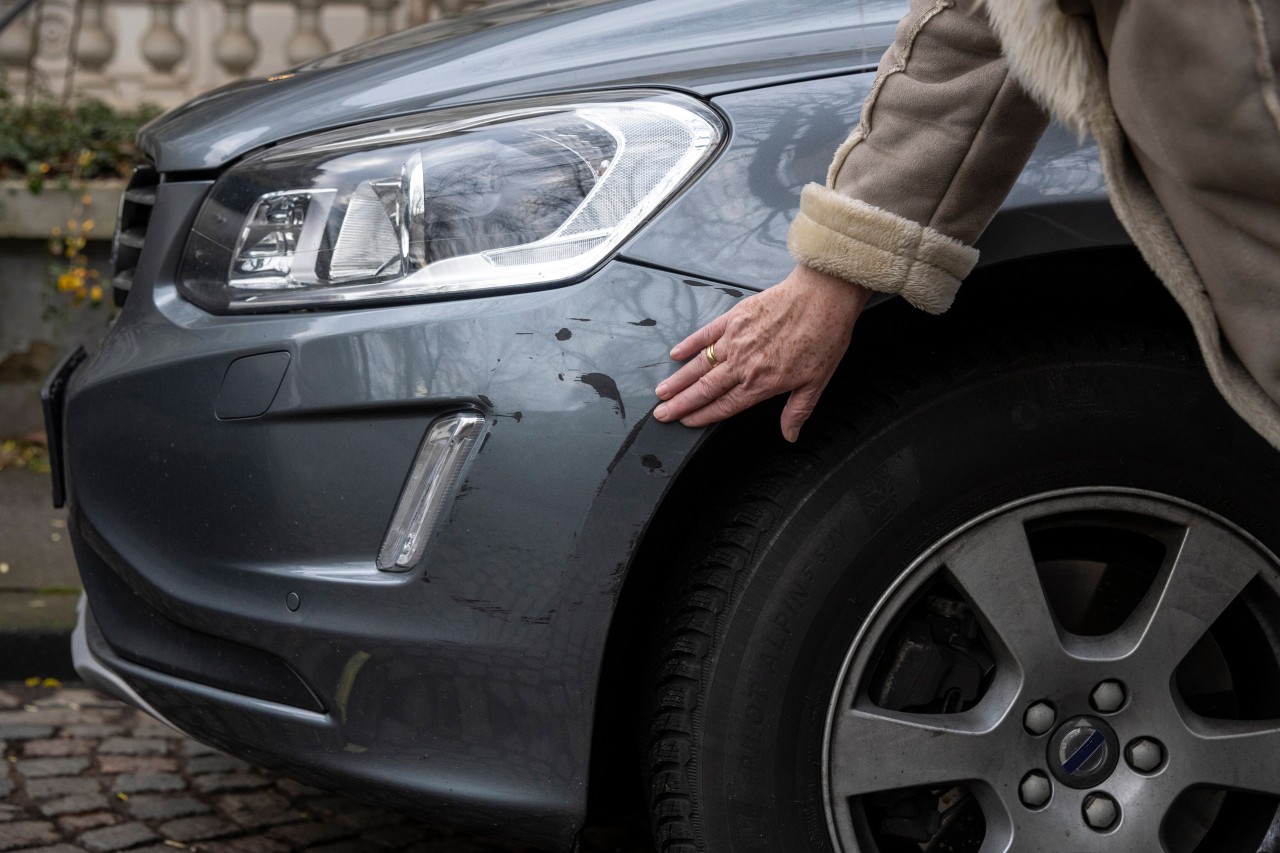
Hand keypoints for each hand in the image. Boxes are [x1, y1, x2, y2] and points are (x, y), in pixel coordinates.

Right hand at [653, 264, 870, 441]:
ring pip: (700, 365)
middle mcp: (743, 364)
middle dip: (680, 404)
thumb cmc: (824, 336)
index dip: (702, 416)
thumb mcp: (817, 382)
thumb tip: (789, 435)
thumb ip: (798, 410)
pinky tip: (676, 354)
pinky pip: (705, 334)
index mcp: (762, 383)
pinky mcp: (734, 318)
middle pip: (705, 389)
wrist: (822, 296)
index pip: (725, 406)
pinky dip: (689, 345)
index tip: (685, 422)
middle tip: (660, 413)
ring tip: (661, 392)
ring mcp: (735, 340)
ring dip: (678, 380)